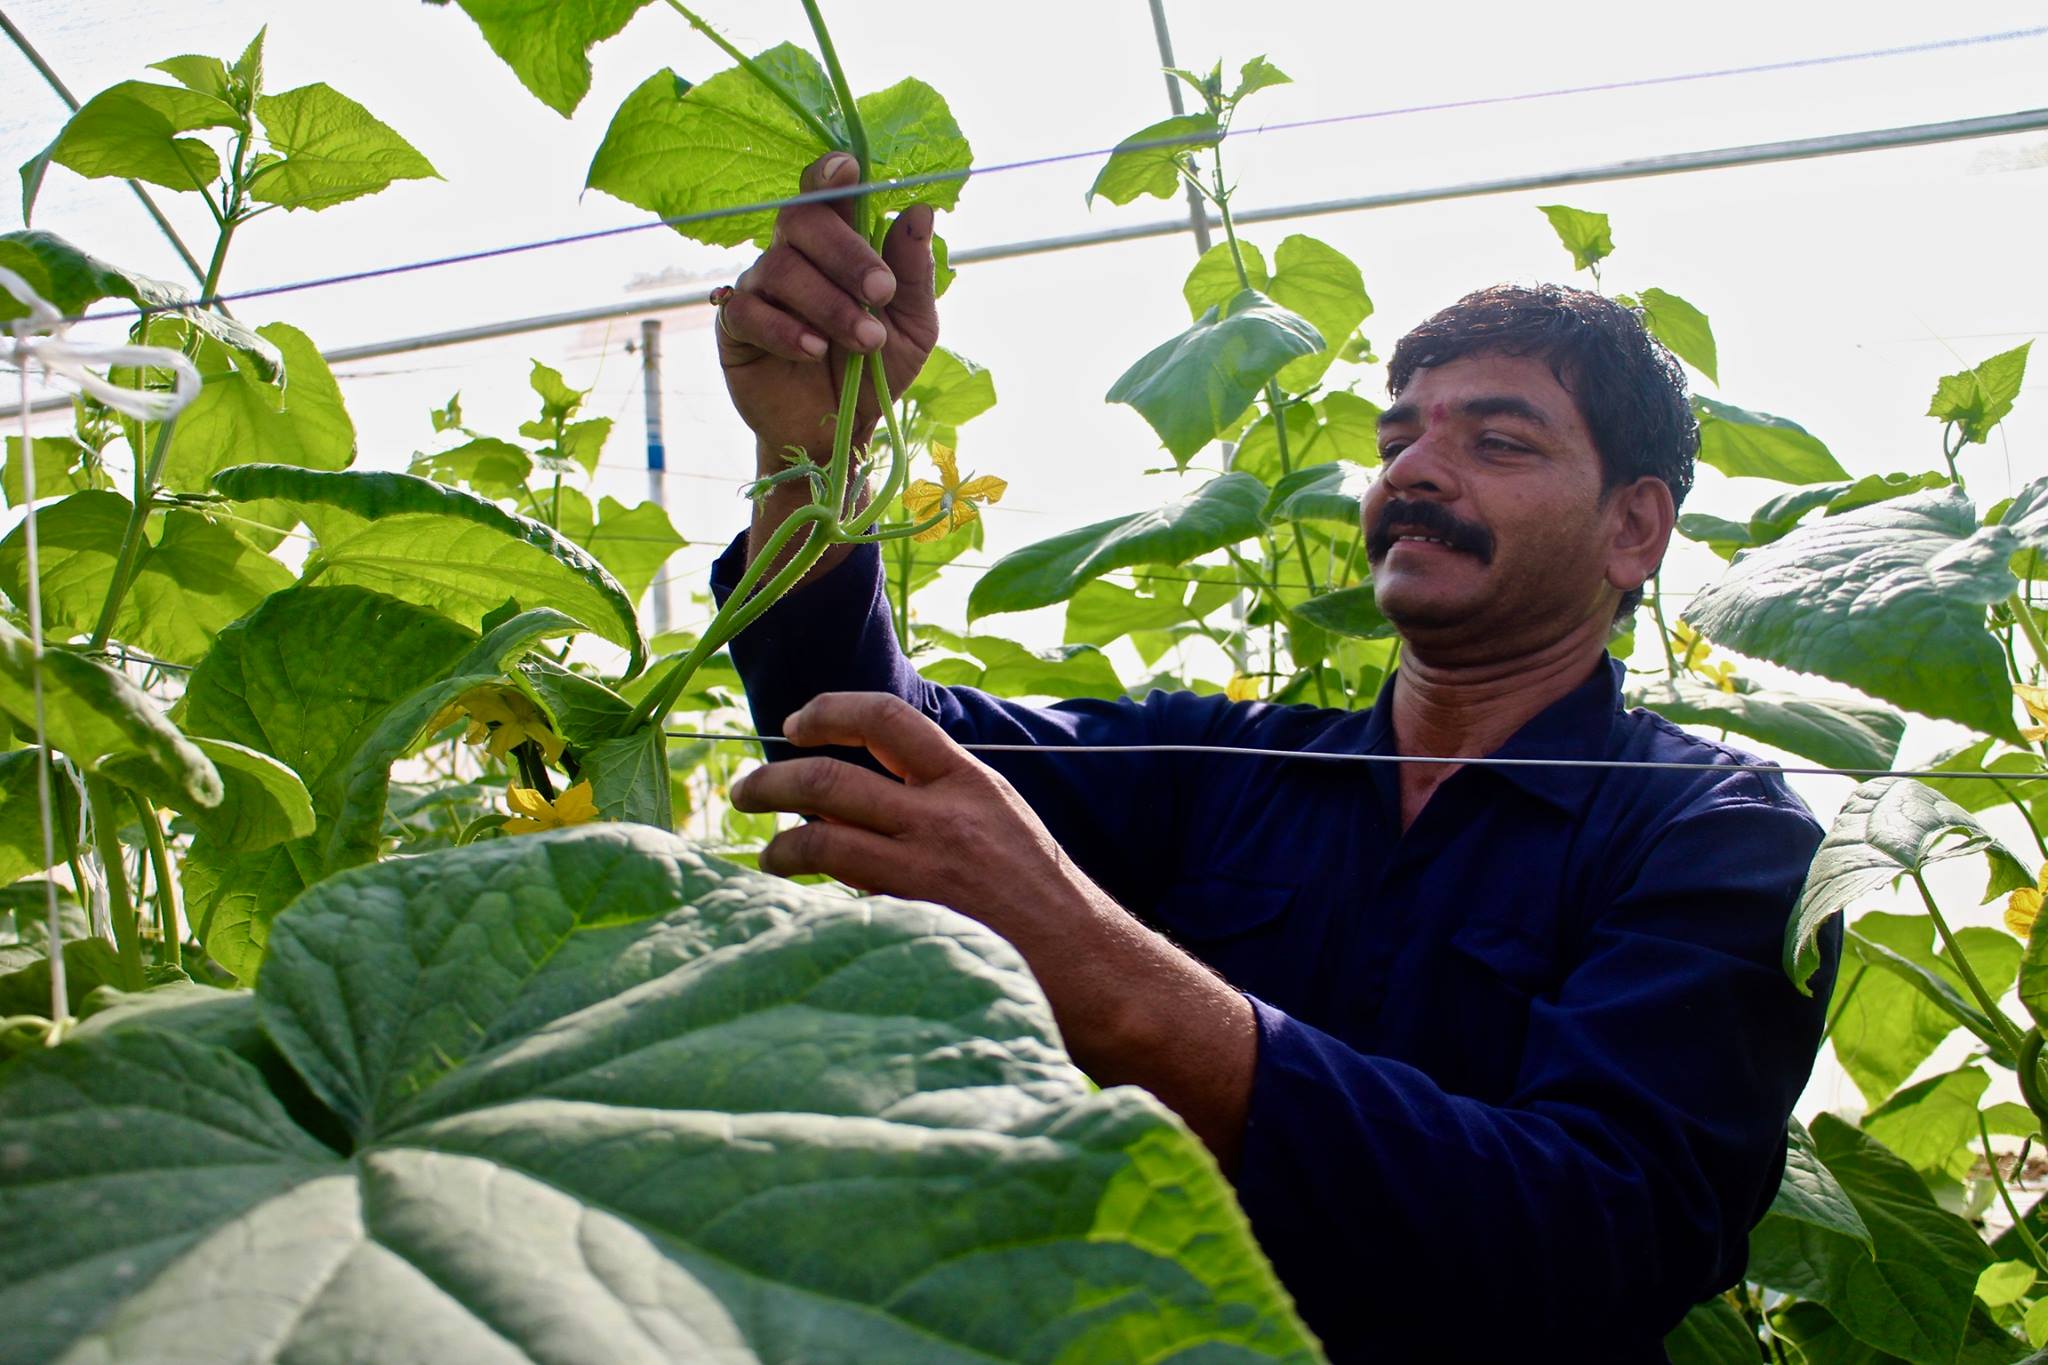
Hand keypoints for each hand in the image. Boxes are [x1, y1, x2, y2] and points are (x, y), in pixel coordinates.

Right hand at [718, 153, 939, 462]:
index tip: (848, 168)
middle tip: (880, 291)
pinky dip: (786, 330)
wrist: (839, 431)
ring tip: (865, 340)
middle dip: (846, 252)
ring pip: (781, 267)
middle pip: (801, 219)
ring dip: (829, 303)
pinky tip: (814, 350)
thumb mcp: (912, 327)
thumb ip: (913, 273)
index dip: (830, 173)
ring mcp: (760, 286)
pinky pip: (750, 312)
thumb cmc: (875, 369)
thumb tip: (921, 211)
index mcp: (837, 243)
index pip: (825, 192)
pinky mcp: (735, 326)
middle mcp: (794, 254)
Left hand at [728, 692, 1082, 941]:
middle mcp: (945, 813)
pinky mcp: (914, 914)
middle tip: (747, 791)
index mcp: (971, 779)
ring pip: (821, 834)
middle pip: (832, 778)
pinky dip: (809, 882)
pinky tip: (796, 891)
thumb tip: (862, 794)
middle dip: (773, 780)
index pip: (887, 718)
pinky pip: (840, 887)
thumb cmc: (1042, 896)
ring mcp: (926, 866)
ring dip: (777, 840)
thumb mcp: (998, 819)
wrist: (1089, 962)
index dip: (829, 711)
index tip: (796, 725)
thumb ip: (938, 798)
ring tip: (763, 850)